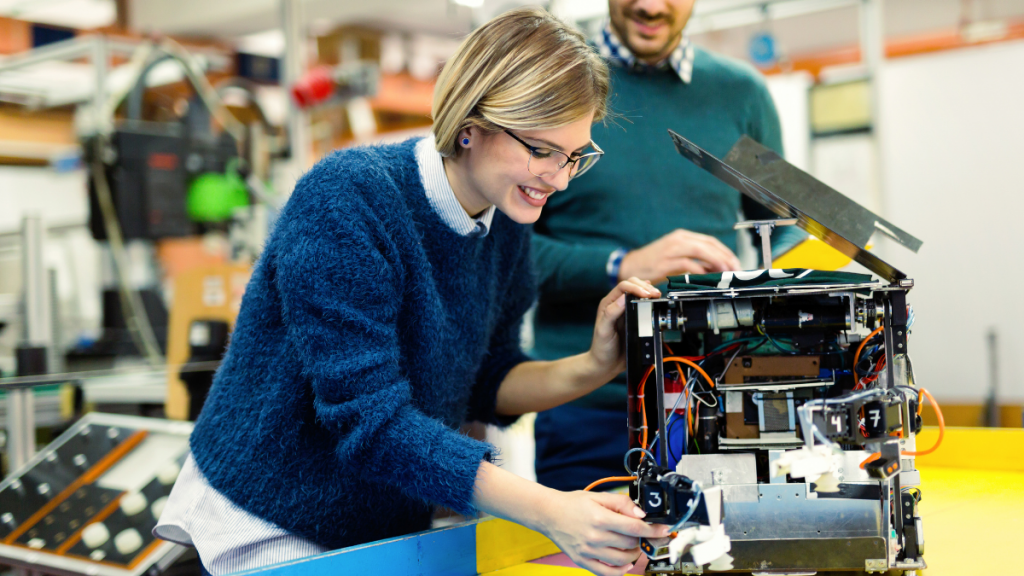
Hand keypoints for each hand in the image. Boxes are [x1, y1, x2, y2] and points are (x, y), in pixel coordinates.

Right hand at [539, 490, 669, 575]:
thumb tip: (641, 513)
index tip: (665, 529)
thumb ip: (622, 503)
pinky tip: (625, 562)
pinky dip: (621, 570)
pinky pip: (607, 573)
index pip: (635, 528)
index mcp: (600, 519)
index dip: (653, 530)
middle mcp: (595, 537)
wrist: (549, 514)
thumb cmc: (573, 504)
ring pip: (623, 559)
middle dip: (642, 539)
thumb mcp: (598, 496)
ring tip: (632, 544)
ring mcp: (589, 552)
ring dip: (634, 553)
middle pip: (631, 544)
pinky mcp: (583, 561)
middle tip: (641, 533)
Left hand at [587, 278, 658, 379]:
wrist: (606, 364)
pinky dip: (649, 298)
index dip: (636, 287)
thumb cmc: (601, 348)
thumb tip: (623, 299)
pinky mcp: (633, 318)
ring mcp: (626, 310)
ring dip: (648, 291)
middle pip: (632, 285)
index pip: (623, 286)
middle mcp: (617, 304)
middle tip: (656, 294)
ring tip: (657, 295)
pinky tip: (654, 297)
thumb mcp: (603, 331)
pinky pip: (642, 304)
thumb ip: (611, 314)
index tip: (647, 294)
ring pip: (638, 292)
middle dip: (645, 287)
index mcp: (608, 304)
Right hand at [620, 229, 739, 283]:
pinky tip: (706, 277)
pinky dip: (699, 270)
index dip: (725, 252)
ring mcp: (671, 250)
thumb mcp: (676, 256)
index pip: (710, 241)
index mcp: (682, 236)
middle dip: (724, 257)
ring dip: (715, 262)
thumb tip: (716, 269)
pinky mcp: (665, 262)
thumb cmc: (654, 262)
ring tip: (725, 272)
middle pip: (708, 244)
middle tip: (734, 269)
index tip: (735, 263)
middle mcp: (677, 240)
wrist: (631, 266)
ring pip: (700, 251)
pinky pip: (687, 264)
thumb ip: (695, 260)